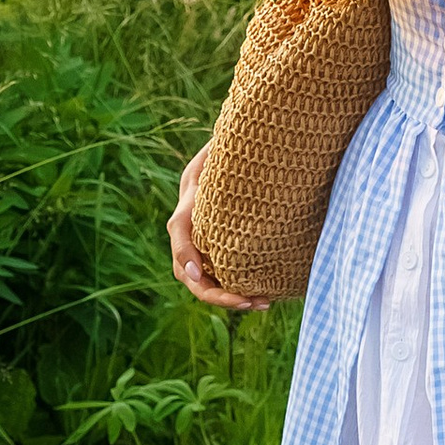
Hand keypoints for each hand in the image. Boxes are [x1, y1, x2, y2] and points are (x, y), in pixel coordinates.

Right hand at [168, 148, 266, 311]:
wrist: (239, 152)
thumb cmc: (237, 143)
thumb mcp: (229, 141)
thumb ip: (226, 147)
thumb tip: (230, 140)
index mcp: (190, 199)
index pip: (180, 231)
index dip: (185, 253)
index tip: (199, 272)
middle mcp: (191, 226)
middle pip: (188, 271)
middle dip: (215, 291)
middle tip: (246, 301)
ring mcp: (202, 242)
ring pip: (204, 282)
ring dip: (229, 298)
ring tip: (262, 304)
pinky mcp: (219, 251)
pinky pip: (221, 279)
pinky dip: (239, 291)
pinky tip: (265, 298)